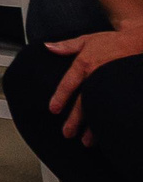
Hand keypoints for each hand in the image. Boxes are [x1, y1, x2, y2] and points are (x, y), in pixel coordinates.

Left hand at [45, 25, 142, 140]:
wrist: (139, 41)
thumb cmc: (112, 41)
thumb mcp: (87, 39)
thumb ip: (67, 46)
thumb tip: (48, 47)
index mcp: (85, 64)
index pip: (69, 84)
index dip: (60, 97)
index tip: (53, 109)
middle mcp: (97, 76)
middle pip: (84, 102)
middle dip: (75, 120)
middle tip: (67, 133)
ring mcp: (111, 85)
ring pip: (100, 110)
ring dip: (93, 128)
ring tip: (86, 141)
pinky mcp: (124, 92)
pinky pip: (115, 109)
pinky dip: (110, 122)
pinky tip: (108, 134)